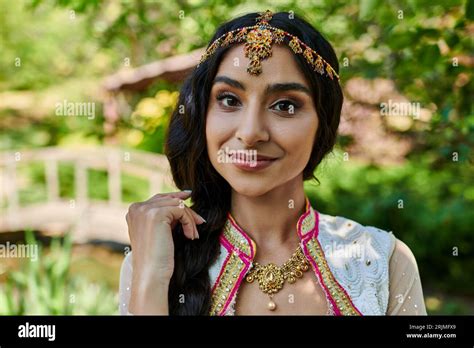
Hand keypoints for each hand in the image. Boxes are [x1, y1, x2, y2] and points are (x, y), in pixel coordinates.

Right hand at [126, 190, 204, 313]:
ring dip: (190, 219)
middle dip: (187, 210)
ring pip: (177, 205)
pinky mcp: (156, 214)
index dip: (176, 198)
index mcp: (134, 211)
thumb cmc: (156, 258)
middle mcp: (137, 207)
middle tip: (200, 221)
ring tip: (193, 235)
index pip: (159, 198)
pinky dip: (189, 223)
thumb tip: (181, 201)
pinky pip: (181, 211)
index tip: (188, 196)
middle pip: (169, 200)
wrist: (151, 274)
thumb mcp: (157, 231)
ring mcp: (145, 210)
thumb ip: (163, 216)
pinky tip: (190, 236)